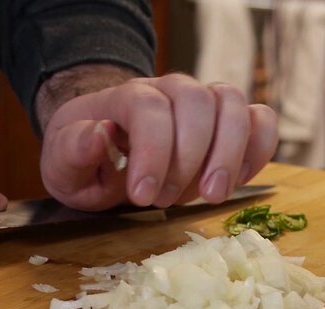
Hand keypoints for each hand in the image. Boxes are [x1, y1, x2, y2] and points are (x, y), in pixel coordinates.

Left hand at [39, 73, 277, 210]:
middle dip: (189, 159)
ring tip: (212, 196)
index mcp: (125, 96)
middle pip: (197, 101)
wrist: (110, 152)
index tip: (142, 198)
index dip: (152, 153)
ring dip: (230, 155)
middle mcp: (170, 90)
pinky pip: (261, 120)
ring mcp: (205, 102)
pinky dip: (259, 150)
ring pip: (234, 104)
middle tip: (168, 202)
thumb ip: (73, 150)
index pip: (149, 107)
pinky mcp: (232, 122)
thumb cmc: (90, 162)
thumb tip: (99, 134)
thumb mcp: (63, 166)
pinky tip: (237, 182)